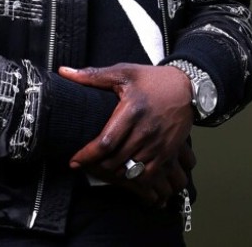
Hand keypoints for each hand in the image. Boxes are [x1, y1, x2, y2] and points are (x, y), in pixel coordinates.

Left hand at [59, 63, 195, 206]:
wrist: (186, 88)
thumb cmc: (151, 79)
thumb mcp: (123, 72)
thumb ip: (93, 75)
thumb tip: (64, 72)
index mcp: (132, 110)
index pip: (106, 142)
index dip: (87, 155)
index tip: (74, 161)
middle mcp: (146, 130)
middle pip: (116, 160)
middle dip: (96, 167)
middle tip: (84, 165)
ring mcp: (159, 144)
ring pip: (131, 171)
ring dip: (113, 174)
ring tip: (99, 170)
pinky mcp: (168, 153)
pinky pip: (148, 175)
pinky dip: (133, 179)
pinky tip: (122, 173)